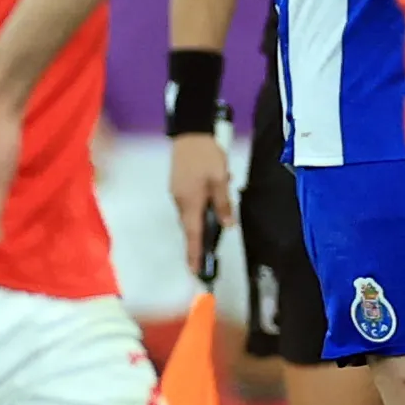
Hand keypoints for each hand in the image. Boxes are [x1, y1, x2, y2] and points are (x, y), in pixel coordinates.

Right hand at [169, 132, 234, 276]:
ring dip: (201, 224)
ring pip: (191, 215)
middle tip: (203, 261)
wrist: (190, 134)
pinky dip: (201, 209)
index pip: (193, 234)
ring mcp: (177, 194)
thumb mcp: (220, 180)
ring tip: (214, 230)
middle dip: (197, 244)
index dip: (194, 253)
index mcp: (190, 202)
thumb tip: (227, 225)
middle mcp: (180, 202)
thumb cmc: (206, 156)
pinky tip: (213, 202)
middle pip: (190, 227)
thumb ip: (223, 204)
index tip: (195, 271)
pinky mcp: (179, 187)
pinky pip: (191, 204)